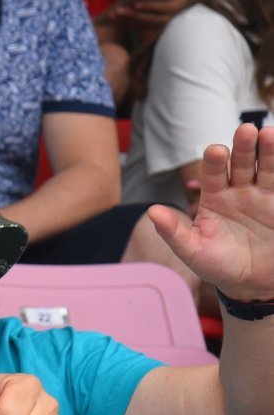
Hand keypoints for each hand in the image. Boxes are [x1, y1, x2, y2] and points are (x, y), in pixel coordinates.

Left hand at [114, 0, 196, 27]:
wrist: (200, 9)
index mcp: (180, 8)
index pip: (163, 8)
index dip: (150, 6)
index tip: (136, 4)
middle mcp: (171, 19)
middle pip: (150, 19)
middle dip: (133, 16)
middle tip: (117, 11)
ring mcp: (163, 25)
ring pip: (144, 25)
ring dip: (127, 21)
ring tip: (113, 15)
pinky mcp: (157, 28)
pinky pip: (141, 27)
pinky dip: (128, 24)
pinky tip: (116, 20)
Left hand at [149, 123, 273, 299]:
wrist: (251, 284)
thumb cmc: (217, 265)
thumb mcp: (192, 251)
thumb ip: (173, 232)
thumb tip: (152, 211)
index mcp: (213, 197)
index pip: (212, 174)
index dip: (213, 161)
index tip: (216, 150)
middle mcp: (238, 191)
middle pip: (241, 164)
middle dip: (243, 148)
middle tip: (246, 130)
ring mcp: (262, 197)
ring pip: (266, 169)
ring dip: (268, 152)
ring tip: (269, 133)